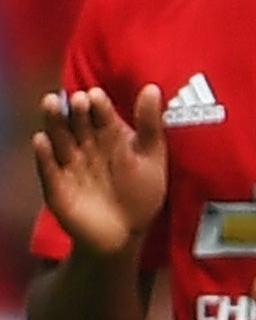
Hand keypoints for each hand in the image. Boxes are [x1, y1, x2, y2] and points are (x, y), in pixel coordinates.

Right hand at [32, 87, 167, 257]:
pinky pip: (48, 169)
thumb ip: (149, 124)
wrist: (126, 232)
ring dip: (54, 123)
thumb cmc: (141, 190)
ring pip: (60, 140)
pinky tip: (40, 140)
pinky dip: (44, 155)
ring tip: (51, 104)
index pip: (103, 115)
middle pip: (78, 123)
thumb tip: (151, 87)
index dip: (99, 105)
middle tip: (76, 98)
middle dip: (76, 110)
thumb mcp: (151, 156)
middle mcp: (88, 146)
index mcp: (111, 135)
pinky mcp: (56, 188)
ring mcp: (70, 166)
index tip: (95, 94)